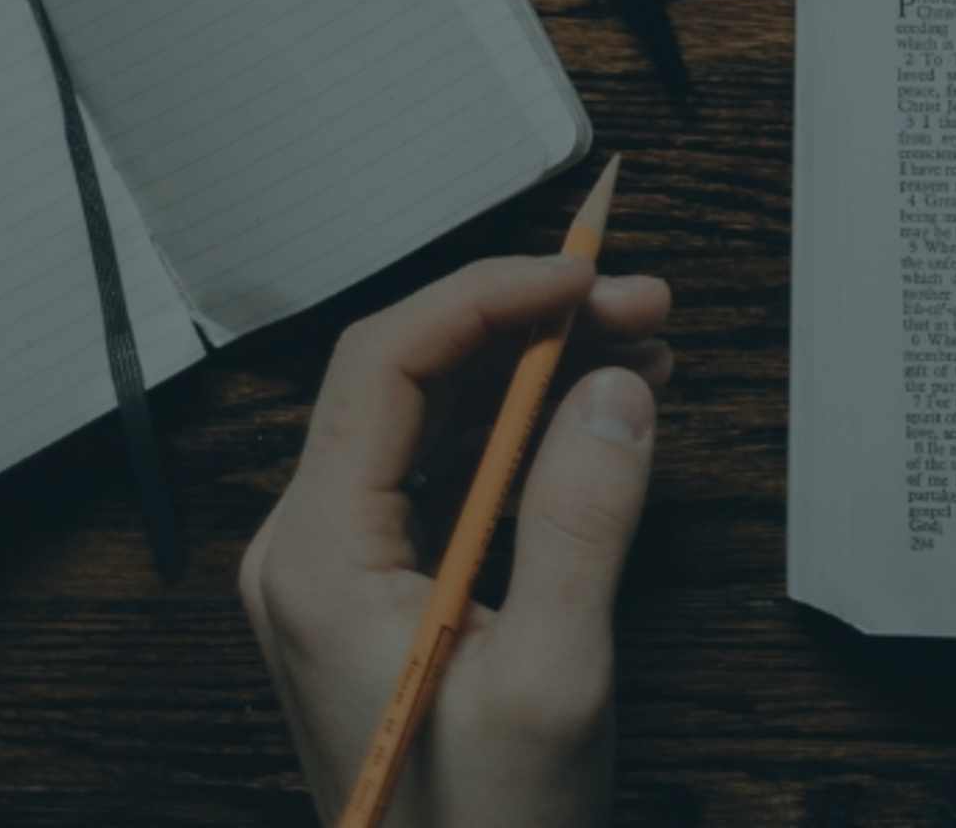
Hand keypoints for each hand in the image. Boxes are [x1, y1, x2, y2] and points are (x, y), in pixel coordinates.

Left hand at [240, 255, 674, 827]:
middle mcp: (310, 549)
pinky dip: (529, 417)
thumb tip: (614, 383)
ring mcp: (340, 567)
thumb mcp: (551, 681)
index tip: (587, 276)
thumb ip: (581, 520)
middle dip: (532, 317)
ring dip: (539, 359)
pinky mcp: (381, 585)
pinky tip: (606, 401)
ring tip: (645, 340)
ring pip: (436, 407)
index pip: (386, 362)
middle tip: (644, 302)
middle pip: (412, 371)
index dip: (490, 295)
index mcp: (318, 561)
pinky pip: (449, 462)